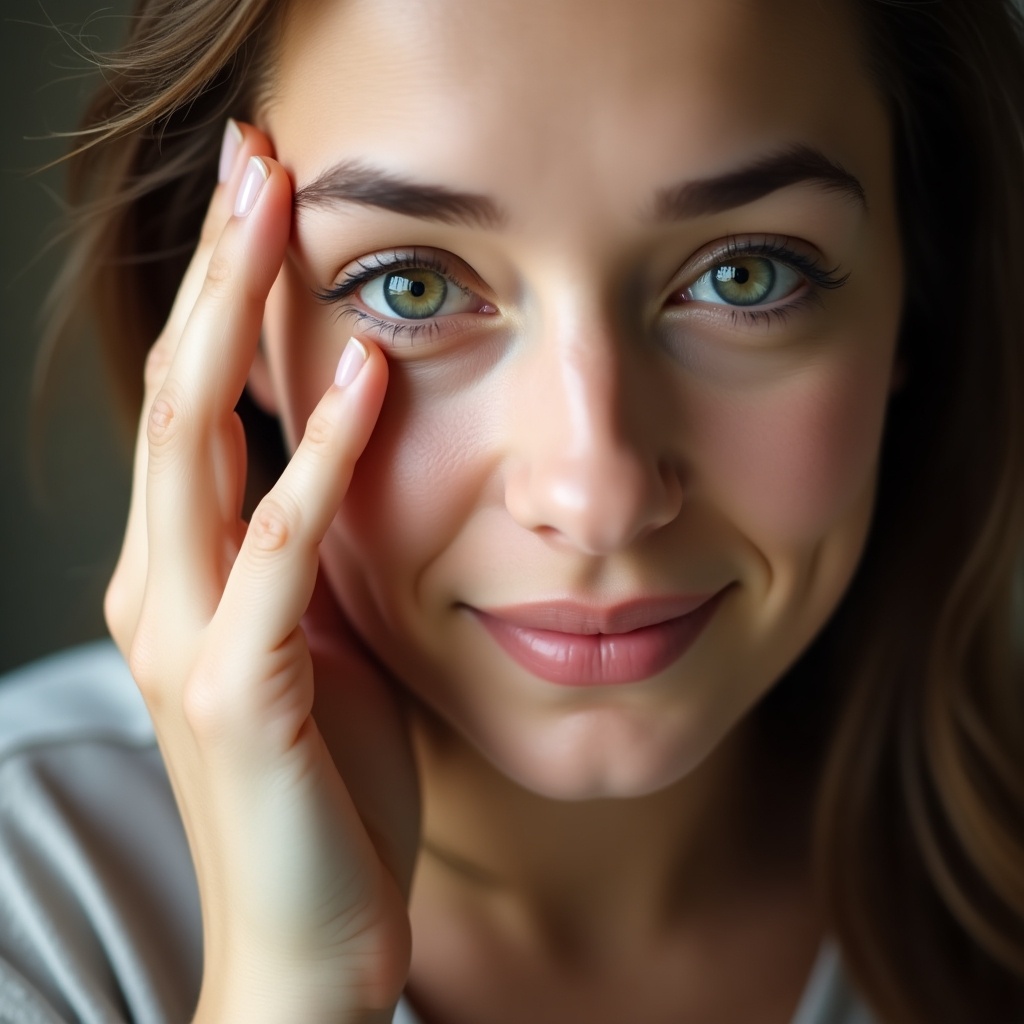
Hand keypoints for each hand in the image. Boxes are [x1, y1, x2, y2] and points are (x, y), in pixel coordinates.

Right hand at [104, 122, 419, 1023]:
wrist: (312, 933)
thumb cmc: (328, 785)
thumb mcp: (322, 642)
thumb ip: (315, 551)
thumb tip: (346, 452)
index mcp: (184, 574)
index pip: (192, 402)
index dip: (221, 293)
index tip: (263, 199)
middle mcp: (161, 589)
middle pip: (175, 391)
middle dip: (217, 268)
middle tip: (255, 155)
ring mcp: (188, 639)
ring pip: (195, 447)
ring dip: (241, 320)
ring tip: (281, 210)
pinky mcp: (240, 695)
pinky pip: (277, 554)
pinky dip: (314, 460)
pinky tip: (362, 378)